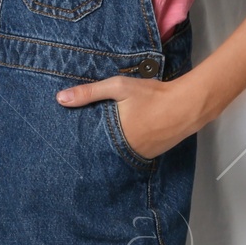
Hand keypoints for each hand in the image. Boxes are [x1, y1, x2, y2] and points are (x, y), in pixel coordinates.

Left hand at [56, 69, 206, 160]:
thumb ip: (89, 93)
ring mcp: (140, 156)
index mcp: (115, 138)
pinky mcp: (151, 155)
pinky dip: (127, 143)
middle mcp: (126, 152)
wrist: (185, 105)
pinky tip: (127, 132)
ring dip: (112, 142)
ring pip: (118, 151)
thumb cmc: (150, 95)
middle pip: (103, 148)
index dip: (82, 138)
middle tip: (87, 132)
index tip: (72, 135)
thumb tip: (60, 99)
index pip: (90, 144)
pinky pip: (132, 151)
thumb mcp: (118, 88)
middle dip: (96, 141)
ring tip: (106, 131)